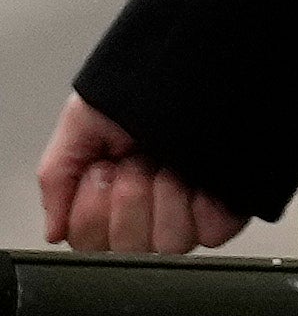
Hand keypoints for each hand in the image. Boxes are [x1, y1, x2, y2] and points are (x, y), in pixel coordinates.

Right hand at [37, 94, 244, 252]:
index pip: (88, 241)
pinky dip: (202, 204)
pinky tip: (196, 176)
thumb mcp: (81, 124)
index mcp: (109, 197)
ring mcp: (187, 213)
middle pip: (127, 248)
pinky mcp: (226, 209)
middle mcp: (148, 211)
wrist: (190, 67)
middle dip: (129, 198)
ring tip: (169, 164)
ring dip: (164, 197)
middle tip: (138, 161)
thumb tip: (54, 230)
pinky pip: (212, 234)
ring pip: (167, 244)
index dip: (91, 209)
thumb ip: (57, 177)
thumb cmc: (143, 89)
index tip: (103, 168)